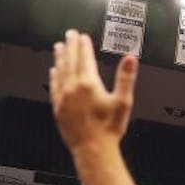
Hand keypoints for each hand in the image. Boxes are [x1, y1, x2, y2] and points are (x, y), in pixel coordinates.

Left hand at [50, 30, 137, 154]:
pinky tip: (53, 71)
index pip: (85, 59)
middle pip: (71, 61)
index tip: (82, 36)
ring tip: (59, 47)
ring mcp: (63, 98)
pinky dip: (54, 76)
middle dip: (71, 46)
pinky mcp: (58, 108)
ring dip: (60, 58)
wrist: (93, 149)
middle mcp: (73, 88)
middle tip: (69, 35)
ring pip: (60, 71)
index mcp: (89, 84)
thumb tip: (130, 59)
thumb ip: (125, 78)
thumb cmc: (109, 129)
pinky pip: (54, 86)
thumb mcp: (122, 102)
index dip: (84, 46)